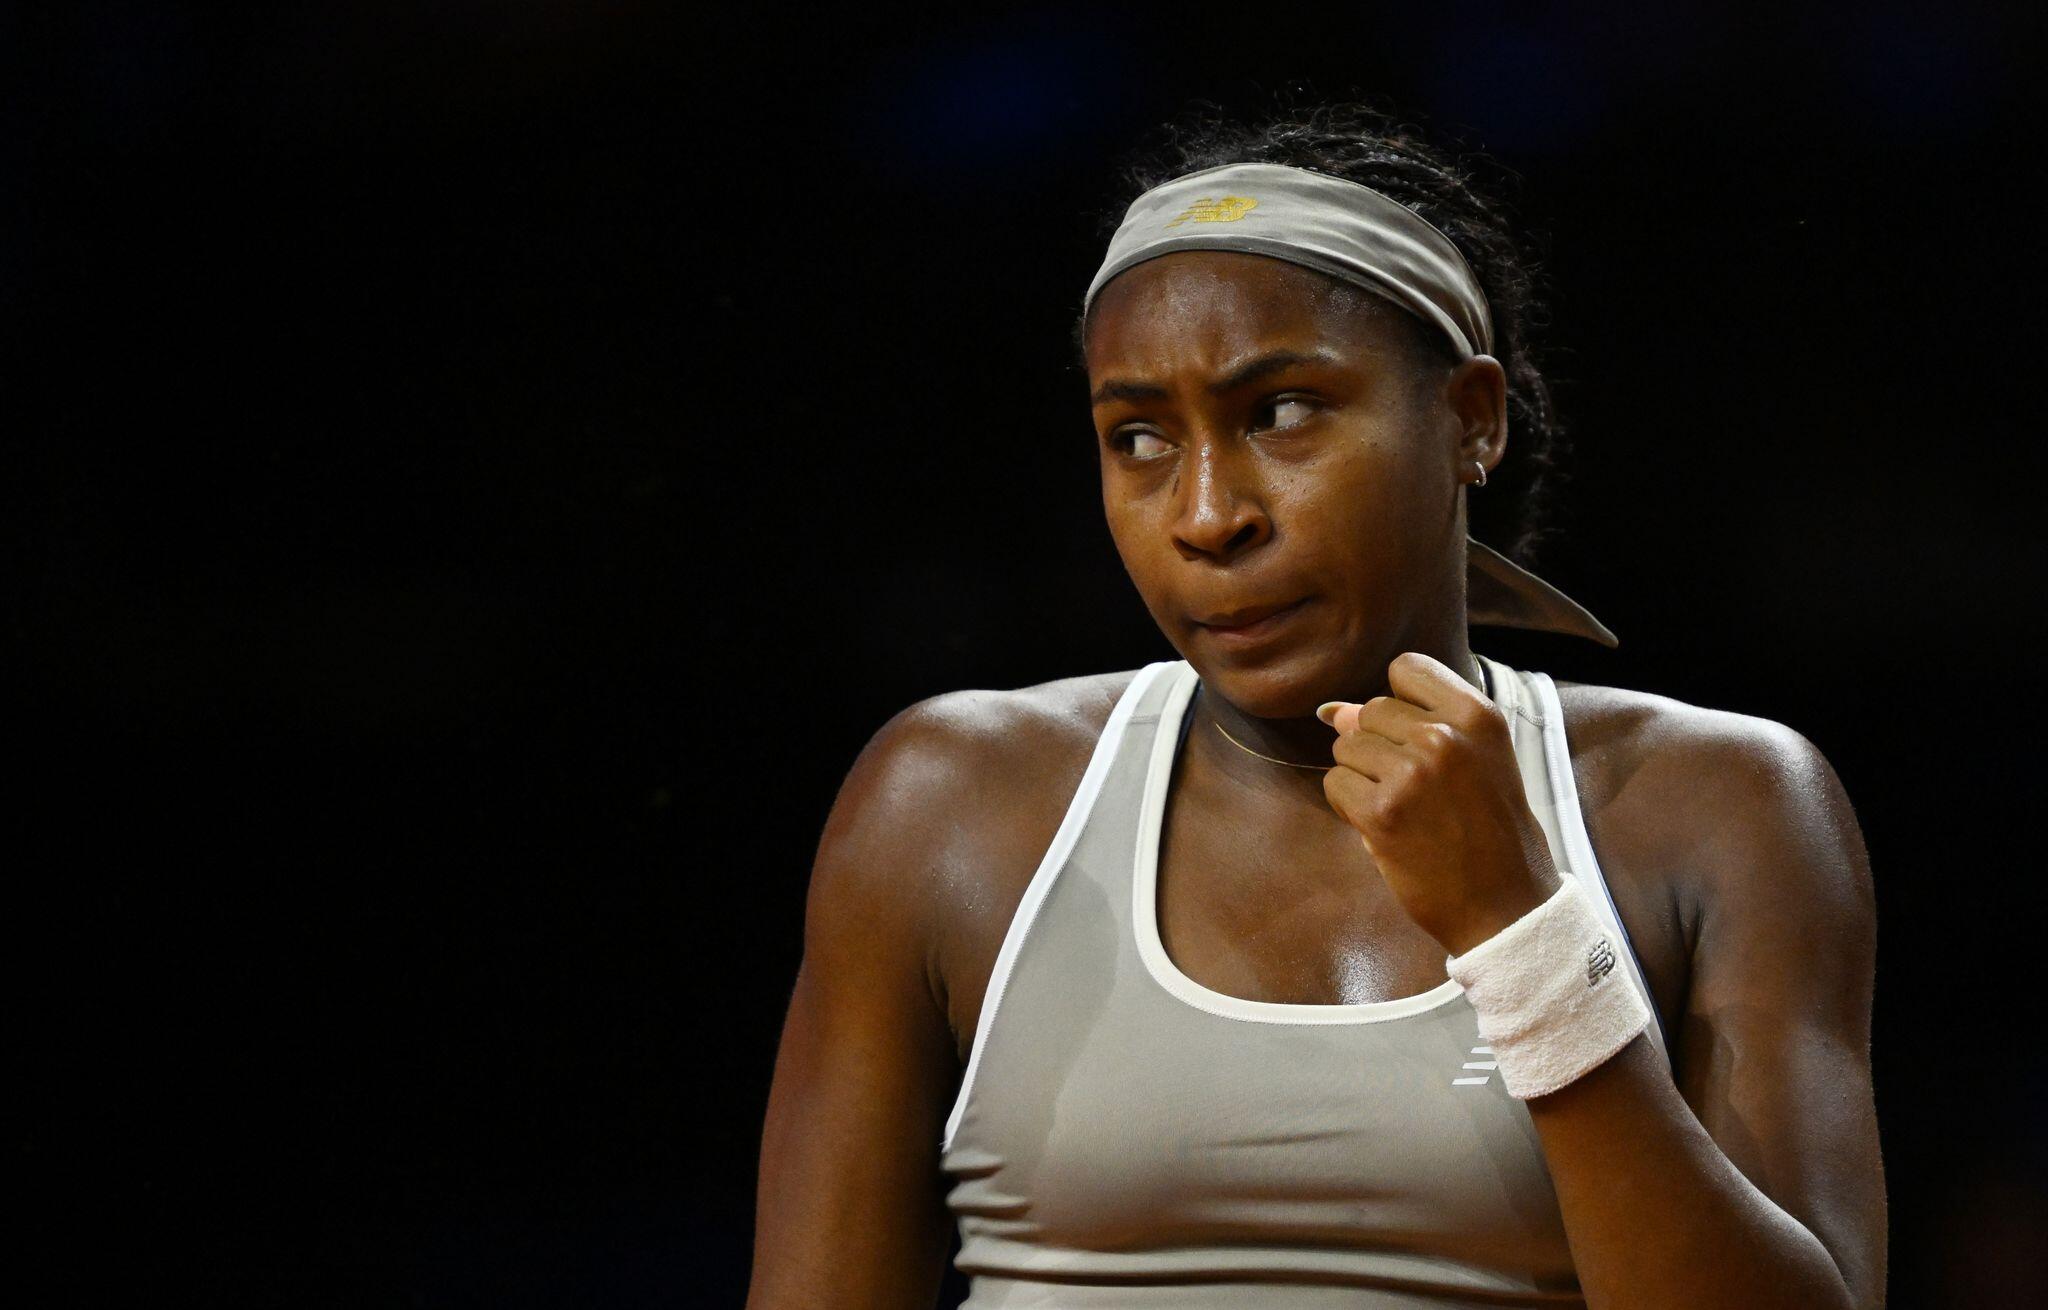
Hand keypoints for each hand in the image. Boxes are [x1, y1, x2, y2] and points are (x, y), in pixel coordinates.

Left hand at [1317, 651, 1563, 955]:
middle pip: (1371, 710)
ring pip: (1346, 747)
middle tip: (1418, 789)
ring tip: (1405, 809)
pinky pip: (1335, 785)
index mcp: (1478, 715)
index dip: (1401, 702)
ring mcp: (1412, 773)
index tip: (1419, 737)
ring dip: (1362, 777)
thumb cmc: (1490, 832)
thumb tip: (1332, 710)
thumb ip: (1411, 726)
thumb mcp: (1473, 763)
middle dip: (1380, 746)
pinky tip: (1386, 828)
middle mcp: (1445, 736)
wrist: (1506, 906)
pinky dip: (1351, 808)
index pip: (1406, 668)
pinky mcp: (1382, 812)